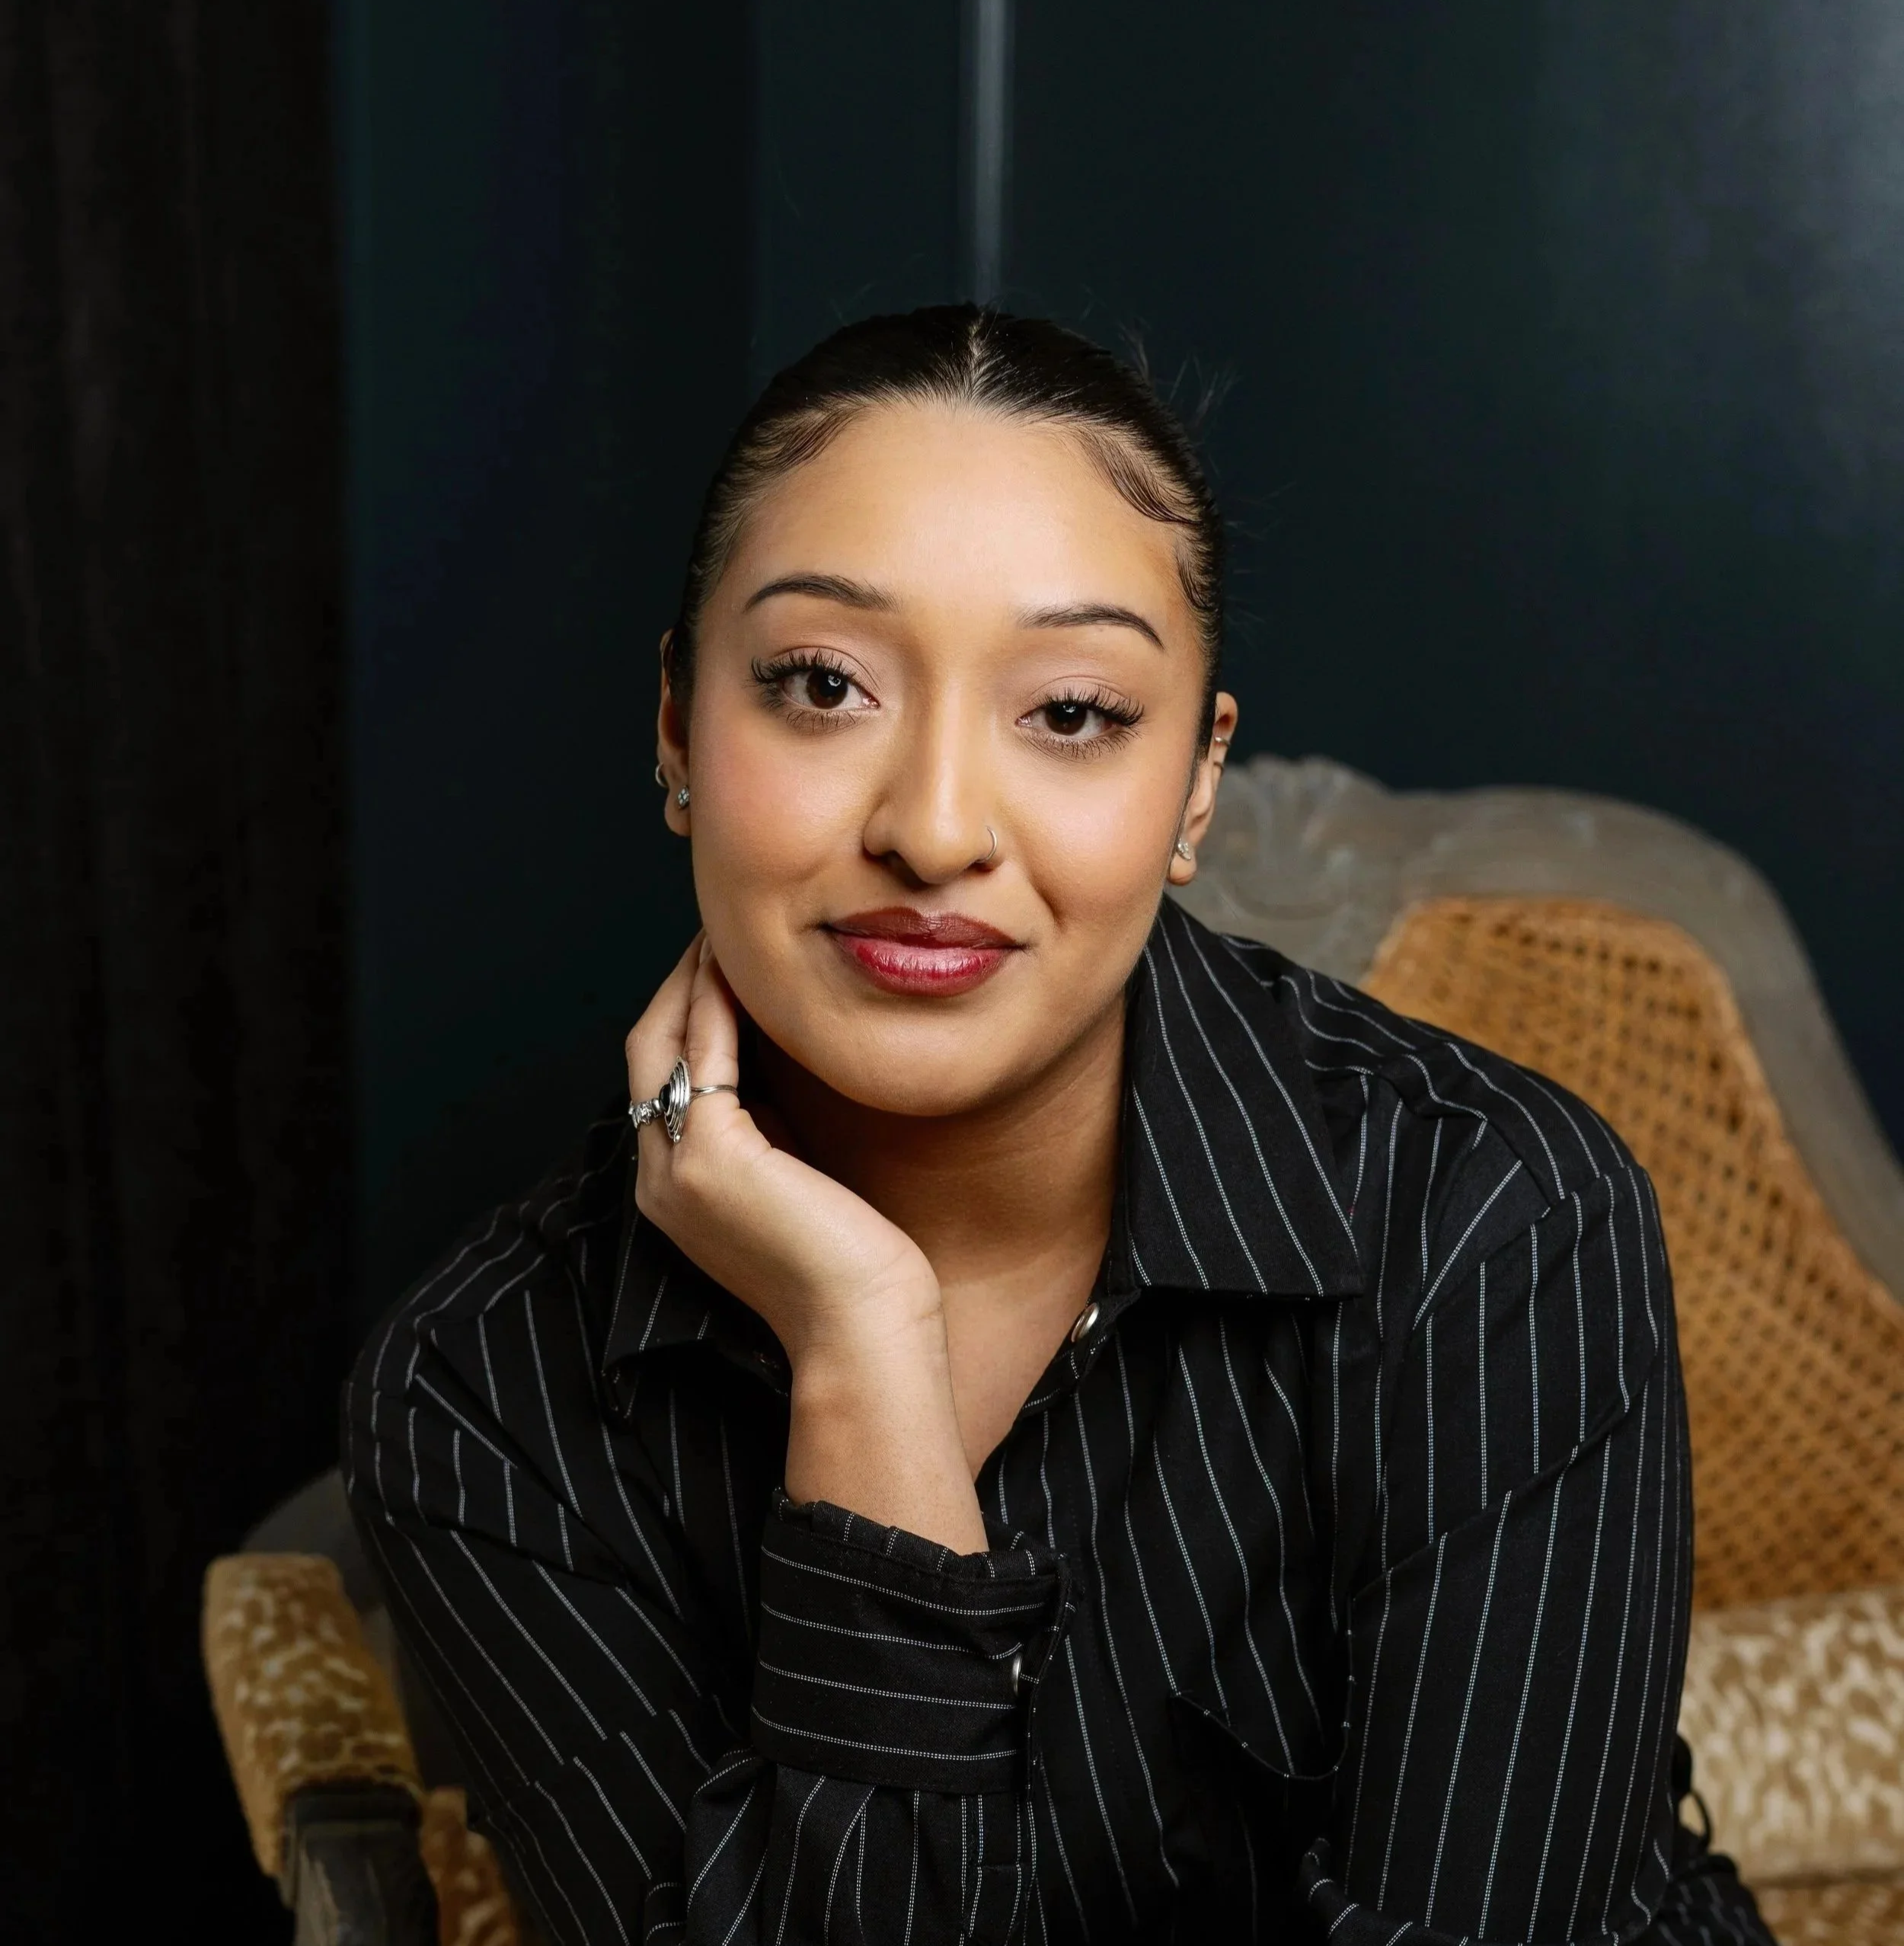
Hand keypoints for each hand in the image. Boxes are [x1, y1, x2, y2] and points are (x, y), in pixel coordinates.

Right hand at [626, 936, 986, 1548]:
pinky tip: (742, 970)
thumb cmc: (850, 1267)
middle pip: (646, 1050)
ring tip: (725, 934)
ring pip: (664, 1043)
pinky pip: (703, 1055)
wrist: (862, 1329)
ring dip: (692, 981)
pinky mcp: (712, 1156)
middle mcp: (660, 1177)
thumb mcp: (794, 1184)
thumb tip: (777, 1071)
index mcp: (676, 1187)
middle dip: (676, 986)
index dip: (682, 1015)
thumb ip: (771, 1133)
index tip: (720, 966)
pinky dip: (716, 1004)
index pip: (661, 1078)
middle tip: (717, 932)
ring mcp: (677, 1167)